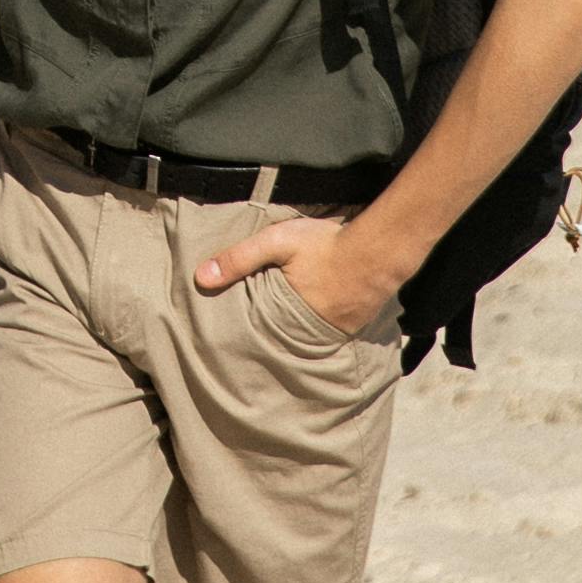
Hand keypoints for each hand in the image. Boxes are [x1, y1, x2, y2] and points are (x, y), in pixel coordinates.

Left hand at [193, 206, 404, 337]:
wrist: (381, 249)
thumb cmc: (326, 245)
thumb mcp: (277, 242)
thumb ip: (240, 258)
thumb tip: (200, 278)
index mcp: (290, 317)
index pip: (261, 334)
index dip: (250, 334)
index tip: (236, 340)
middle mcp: (315, 332)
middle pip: (286, 338)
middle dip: (274, 336)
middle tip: (260, 334)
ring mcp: (339, 331)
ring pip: (310, 335)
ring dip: (299, 330)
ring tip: (287, 325)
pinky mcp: (357, 325)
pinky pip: (333, 330)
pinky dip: (323, 323)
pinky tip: (320, 312)